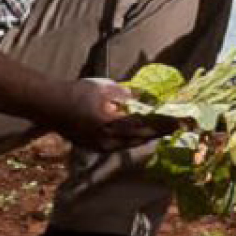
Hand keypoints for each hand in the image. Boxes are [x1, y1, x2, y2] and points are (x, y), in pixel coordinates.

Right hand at [48, 77, 171, 154]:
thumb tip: (148, 100)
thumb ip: (129, 95)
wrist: (51, 105)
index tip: (183, 120)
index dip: (167, 123)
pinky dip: (131, 139)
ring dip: (146, 136)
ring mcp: (101, 147)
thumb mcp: (107, 88)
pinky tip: (136, 134)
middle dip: (160, 131)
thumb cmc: (79, 93)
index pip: (148, 125)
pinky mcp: (94, 147)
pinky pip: (119, 146)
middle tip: (177, 125)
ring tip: (161, 129)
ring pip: (131, 144)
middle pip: (142, 138)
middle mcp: (110, 141)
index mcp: (115, 125)